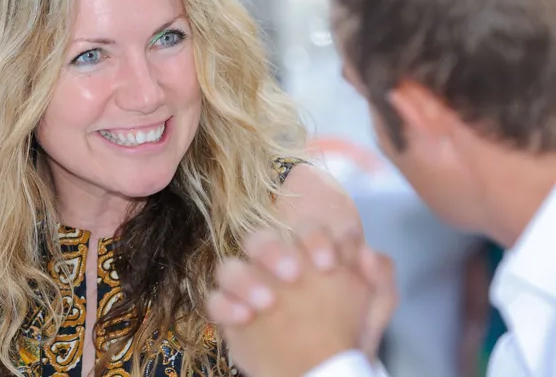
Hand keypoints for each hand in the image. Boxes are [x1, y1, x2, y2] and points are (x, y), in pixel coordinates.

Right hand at [206, 229, 377, 376]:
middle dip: (273, 251)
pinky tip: (244, 319)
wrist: (324, 374)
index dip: (314, 238)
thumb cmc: (347, 338)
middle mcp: (273, 267)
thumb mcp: (373, 311)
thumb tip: (367, 251)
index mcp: (306, 257)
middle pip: (258, 239)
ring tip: (267, 304)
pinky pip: (214, 301)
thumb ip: (380, 278)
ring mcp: (248, 290)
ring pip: (229, 267)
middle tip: (293, 275)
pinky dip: (225, 306)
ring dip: (245, 279)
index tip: (328, 263)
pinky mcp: (231, 315)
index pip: (304, 230)